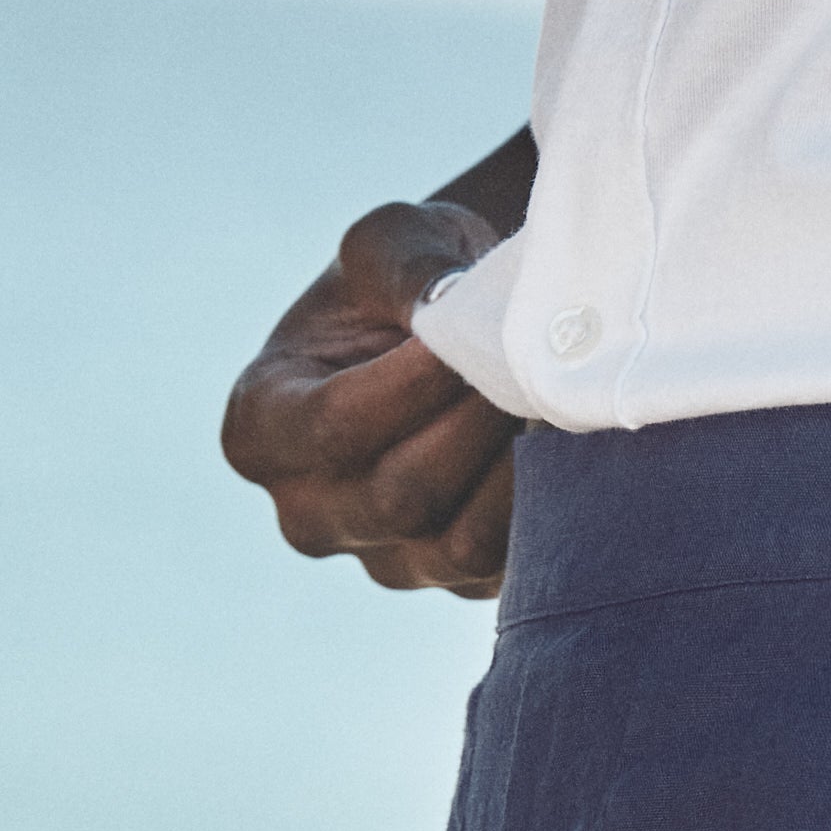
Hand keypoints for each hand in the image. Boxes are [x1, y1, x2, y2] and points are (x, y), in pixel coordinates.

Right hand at [221, 197, 519, 598]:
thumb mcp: (388, 245)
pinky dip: (548, 505)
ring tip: (551, 399)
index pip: (334, 426)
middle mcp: (311, 515)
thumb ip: (406, 269)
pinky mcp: (460, 585)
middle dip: (473, 424)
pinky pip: (509, 563)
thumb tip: (453, 316)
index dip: (412, 383)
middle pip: (399, 496)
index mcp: (260, 432)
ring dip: (518, 469)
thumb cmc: (404, 281)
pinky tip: (569, 446)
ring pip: (458, 543)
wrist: (452, 335)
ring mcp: (386, 563)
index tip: (467, 332)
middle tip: (531, 363)